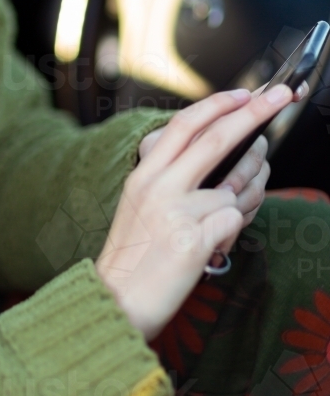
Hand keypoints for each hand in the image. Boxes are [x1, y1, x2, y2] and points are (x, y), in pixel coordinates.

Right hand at [95, 84, 293, 341]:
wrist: (116, 301)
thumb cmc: (134, 256)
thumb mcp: (139, 204)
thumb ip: (170, 178)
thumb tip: (220, 155)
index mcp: (144, 175)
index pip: (184, 125)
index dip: (217, 105)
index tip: (245, 94)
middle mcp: (157, 187)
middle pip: (215, 139)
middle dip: (254, 114)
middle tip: (281, 97)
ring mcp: (175, 214)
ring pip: (233, 190)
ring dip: (247, 196)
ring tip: (240, 203)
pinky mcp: (192, 242)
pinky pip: (232, 223)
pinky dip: (230, 235)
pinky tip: (213, 246)